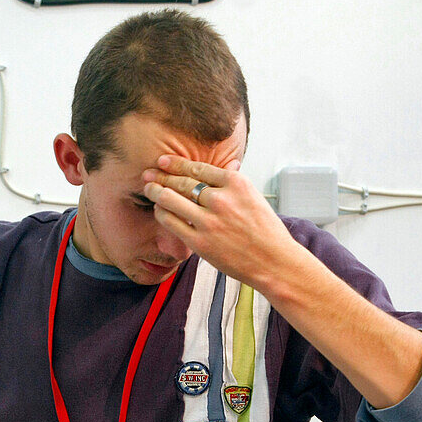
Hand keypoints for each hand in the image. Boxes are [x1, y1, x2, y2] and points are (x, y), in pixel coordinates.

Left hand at [142, 156, 301, 289]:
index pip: (198, 168)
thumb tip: (228, 164)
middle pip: (182, 182)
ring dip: (156, 191)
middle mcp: (221, 199)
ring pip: (172, 199)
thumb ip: (235, 182)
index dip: (177, 164)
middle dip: (161, 176)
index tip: (164, 161)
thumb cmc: (265, 230)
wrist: (273, 261)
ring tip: (148, 187)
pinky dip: (161, 213)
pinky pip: (171, 222)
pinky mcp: (200, 241)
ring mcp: (209, 221)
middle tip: (148, 172)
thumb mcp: (254, 197)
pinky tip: (158, 209)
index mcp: (236, 183)